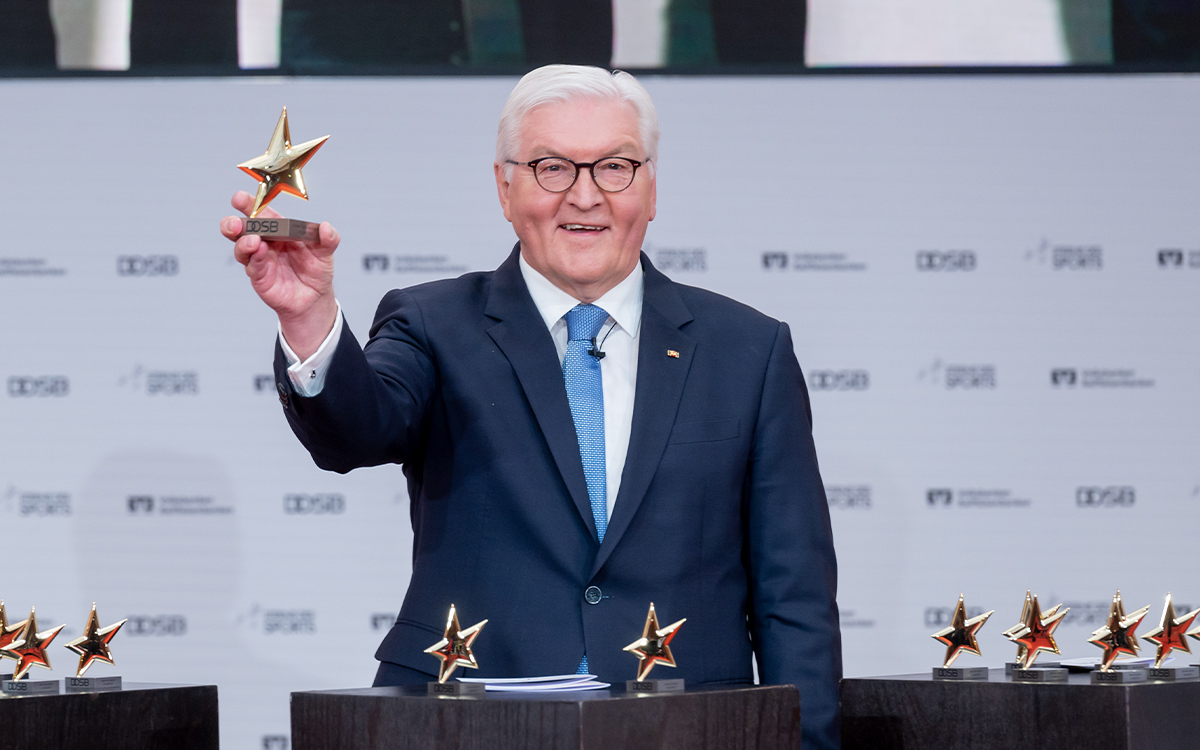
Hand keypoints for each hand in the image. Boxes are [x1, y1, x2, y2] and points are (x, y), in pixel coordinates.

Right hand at [221, 191, 339, 358]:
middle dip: (234, 223)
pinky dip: (255, 259)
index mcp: (279, 230)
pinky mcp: (260, 277)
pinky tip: (259, 252)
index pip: (261, 213)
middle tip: (235, 222)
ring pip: (241, 248)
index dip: (250, 204)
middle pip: (241, 229)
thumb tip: (326, 228)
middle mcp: (265, 242)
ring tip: (253, 240)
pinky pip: (253, 267)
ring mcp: (260, 260)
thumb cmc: (315, 270)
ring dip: (243, 243)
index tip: (239, 198)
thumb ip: (329, 238)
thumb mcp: (326, 252)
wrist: (315, 297)